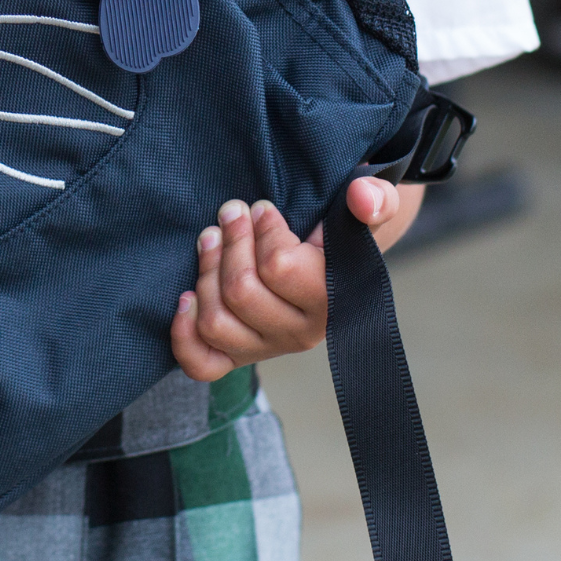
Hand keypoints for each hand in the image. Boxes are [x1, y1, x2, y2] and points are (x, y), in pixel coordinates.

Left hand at [169, 178, 423, 381]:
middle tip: (232, 212)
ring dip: (206, 272)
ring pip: (217, 322)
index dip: (263, 231)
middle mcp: (301, 333)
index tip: (262, 208)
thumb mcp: (369, 208)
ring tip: (210, 237)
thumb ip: (376, 199)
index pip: (278, 268)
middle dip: (230, 243)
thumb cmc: (342, 231)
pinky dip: (184, 334)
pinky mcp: (238, 356)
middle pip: (241, 294)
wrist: (330, 260)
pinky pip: (203, 363)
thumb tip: (362, 197)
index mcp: (333, 300)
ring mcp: (267, 348)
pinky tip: (186, 296)